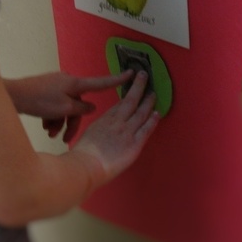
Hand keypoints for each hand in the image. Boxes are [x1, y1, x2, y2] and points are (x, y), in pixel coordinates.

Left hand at [4, 71, 133, 142]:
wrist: (11, 95)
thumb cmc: (38, 101)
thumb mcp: (64, 109)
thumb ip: (81, 109)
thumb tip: (91, 107)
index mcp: (75, 84)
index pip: (101, 82)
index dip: (118, 80)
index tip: (132, 73)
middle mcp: (67, 82)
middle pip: (78, 104)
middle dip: (72, 122)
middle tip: (64, 138)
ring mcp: (55, 86)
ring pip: (66, 108)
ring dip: (60, 122)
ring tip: (50, 133)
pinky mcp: (45, 92)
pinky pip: (55, 106)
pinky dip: (52, 117)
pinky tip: (44, 126)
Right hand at [72, 70, 160, 184]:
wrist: (87, 165)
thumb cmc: (83, 153)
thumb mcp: (89, 133)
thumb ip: (100, 127)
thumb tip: (105, 127)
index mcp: (105, 119)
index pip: (120, 103)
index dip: (128, 93)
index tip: (133, 85)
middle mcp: (118, 122)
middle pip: (131, 101)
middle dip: (138, 87)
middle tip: (144, 75)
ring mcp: (127, 132)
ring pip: (141, 113)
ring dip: (148, 102)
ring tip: (153, 93)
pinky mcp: (135, 144)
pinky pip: (146, 130)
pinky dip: (153, 121)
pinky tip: (157, 113)